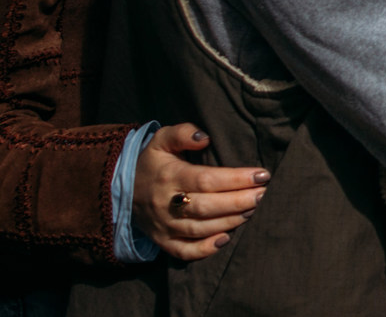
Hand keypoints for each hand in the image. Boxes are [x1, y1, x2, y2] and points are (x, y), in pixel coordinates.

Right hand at [132, 123, 268, 261]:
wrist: (121, 190)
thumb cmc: (153, 162)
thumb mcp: (161, 140)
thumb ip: (182, 133)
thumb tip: (205, 138)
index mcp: (169, 176)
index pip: (206, 179)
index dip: (236, 179)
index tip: (262, 175)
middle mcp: (165, 203)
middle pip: (207, 206)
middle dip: (239, 201)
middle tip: (264, 195)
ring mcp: (164, 225)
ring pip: (200, 229)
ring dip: (230, 221)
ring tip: (253, 210)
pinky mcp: (163, 241)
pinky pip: (184, 251)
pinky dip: (205, 250)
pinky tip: (226, 240)